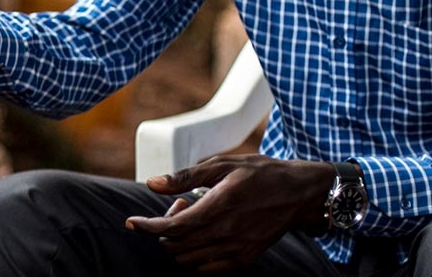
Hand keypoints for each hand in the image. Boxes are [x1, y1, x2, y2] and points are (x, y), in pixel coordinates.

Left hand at [123, 155, 334, 272]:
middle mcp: (228, 231)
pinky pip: (207, 269)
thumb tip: (152, 184)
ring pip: (188, 260)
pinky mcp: (245, 258)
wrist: (299, 193)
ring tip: (193, 220)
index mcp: (220, 205)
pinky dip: (194, 257)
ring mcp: (237, 248)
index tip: (132, 222)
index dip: (147, 227)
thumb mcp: (223, 164)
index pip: (173, 227)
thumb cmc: (260, 173)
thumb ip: (185, 177)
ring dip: (178, 242)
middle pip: (176, 245)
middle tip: (180, 207)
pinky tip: (202, 236)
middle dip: (164, 228)